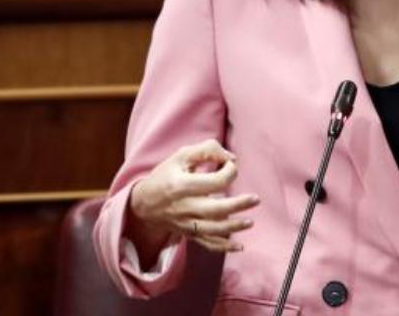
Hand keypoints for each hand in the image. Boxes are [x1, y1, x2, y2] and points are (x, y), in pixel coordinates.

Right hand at [129, 139, 259, 253]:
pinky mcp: (188, 233)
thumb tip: (231, 158)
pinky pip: (206, 243)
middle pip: (214, 209)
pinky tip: (240, 247)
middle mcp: (183, 207)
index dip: (228, 172)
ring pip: (212, 229)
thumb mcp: (181, 156)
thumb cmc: (166, 175)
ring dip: (233, 227)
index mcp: (181, 186)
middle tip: (255, 199)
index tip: (230, 165)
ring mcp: (185, 223)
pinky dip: (224, 247)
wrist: (143, 203)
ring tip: (250, 222)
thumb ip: (207, 150)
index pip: (213, 182)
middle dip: (237, 205)